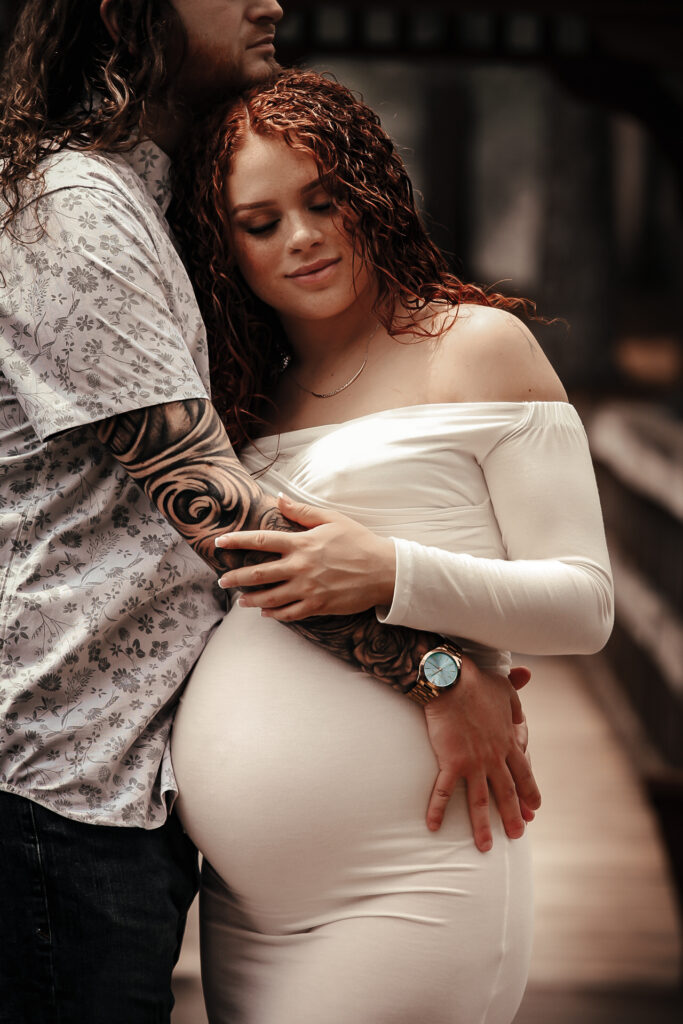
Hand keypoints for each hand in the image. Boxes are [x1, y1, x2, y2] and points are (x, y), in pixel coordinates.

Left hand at [215, 493, 395, 616]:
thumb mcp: (331, 519)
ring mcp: (308, 588)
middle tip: (221, 580)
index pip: (261, 540)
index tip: (220, 543)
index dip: (237, 541)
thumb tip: (278, 498)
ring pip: (270, 597)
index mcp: (302, 543)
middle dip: (236, 577)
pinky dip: (274, 613)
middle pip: (259, 573)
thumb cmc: (359, 541)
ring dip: (251, 599)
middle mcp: (300, 566)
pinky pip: (289, 613)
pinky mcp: (318, 605)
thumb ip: (302, 511)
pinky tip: (265, 612)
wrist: (384, 570)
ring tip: (240, 600)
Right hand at [423, 659, 540, 850]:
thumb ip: (516, 694)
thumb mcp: (504, 687)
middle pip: (506, 793)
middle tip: (517, 836)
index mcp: (508, 741)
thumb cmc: (477, 681)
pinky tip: (433, 826)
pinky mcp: (451, 762)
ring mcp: (473, 762)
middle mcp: (494, 757)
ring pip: (480, 800)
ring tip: (486, 847)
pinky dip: (438, 809)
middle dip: (512, 816)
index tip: (533, 810)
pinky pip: (444, 791)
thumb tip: (526, 682)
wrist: (452, 681)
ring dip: (482, 825)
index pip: (523, 774)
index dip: (529, 793)